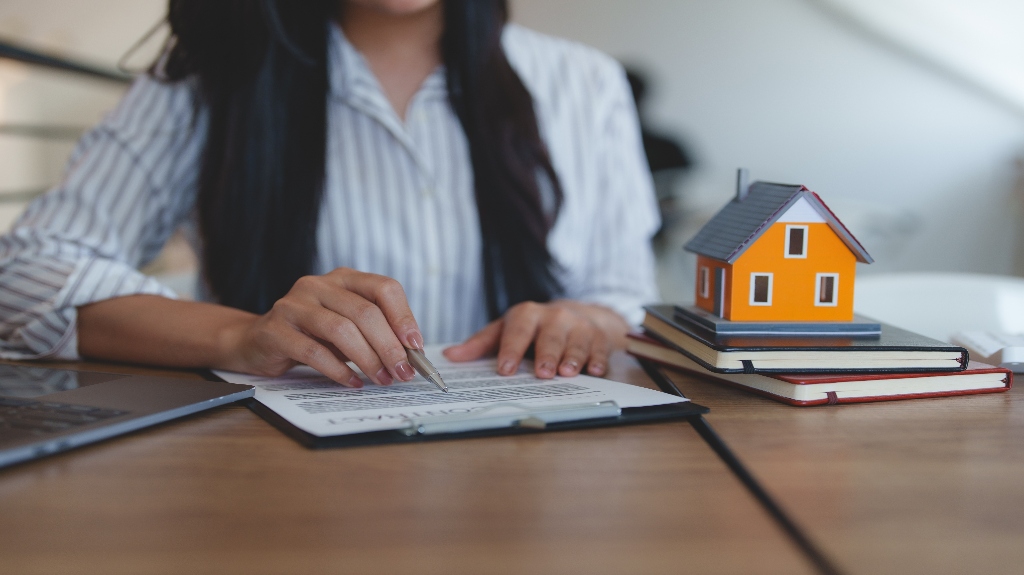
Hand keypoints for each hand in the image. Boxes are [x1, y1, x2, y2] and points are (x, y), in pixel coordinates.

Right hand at [219, 268, 422, 387]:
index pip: (384, 288)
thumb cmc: (311, 335)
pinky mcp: (275, 329)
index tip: (416, 347)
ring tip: (382, 379)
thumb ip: (375, 334)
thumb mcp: (347, 328)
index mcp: (344, 278)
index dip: (404, 317)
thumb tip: (411, 355)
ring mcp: (294, 304)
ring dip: (368, 359)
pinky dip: (338, 370)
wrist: (255, 341)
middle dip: (389, 346)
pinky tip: (353, 383)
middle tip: (403, 372)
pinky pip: (313, 351)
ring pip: (341, 330)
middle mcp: (319, 285)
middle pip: (365, 312)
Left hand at [443, 301, 628, 378]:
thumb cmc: (534, 328)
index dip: (511, 349)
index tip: (505, 368)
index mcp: (527, 315)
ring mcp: (579, 326)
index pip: (517, 330)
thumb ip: (480, 344)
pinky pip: (600, 349)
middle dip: (546, 354)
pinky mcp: (599, 337)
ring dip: (573, 357)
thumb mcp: (505, 331)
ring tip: (567, 373)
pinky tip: (595, 371)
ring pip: (576, 342)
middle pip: (550, 336)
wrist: (578, 316)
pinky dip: (598, 360)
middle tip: (542, 372)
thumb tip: (450, 355)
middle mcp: (554, 317)